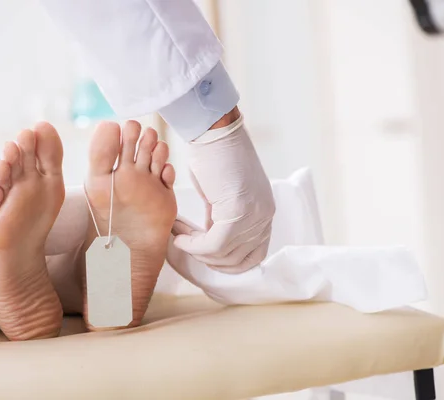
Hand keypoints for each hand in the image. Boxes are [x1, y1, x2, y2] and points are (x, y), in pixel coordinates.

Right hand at [172, 117, 274, 272]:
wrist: (212, 130)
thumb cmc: (213, 155)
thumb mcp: (222, 196)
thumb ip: (221, 220)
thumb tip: (209, 239)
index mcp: (264, 212)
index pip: (254, 256)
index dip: (226, 263)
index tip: (202, 255)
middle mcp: (264, 216)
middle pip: (238, 261)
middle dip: (208, 260)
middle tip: (187, 246)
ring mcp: (254, 216)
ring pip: (223, 255)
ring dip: (196, 251)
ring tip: (179, 236)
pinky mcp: (238, 212)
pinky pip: (213, 244)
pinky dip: (193, 245)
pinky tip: (180, 236)